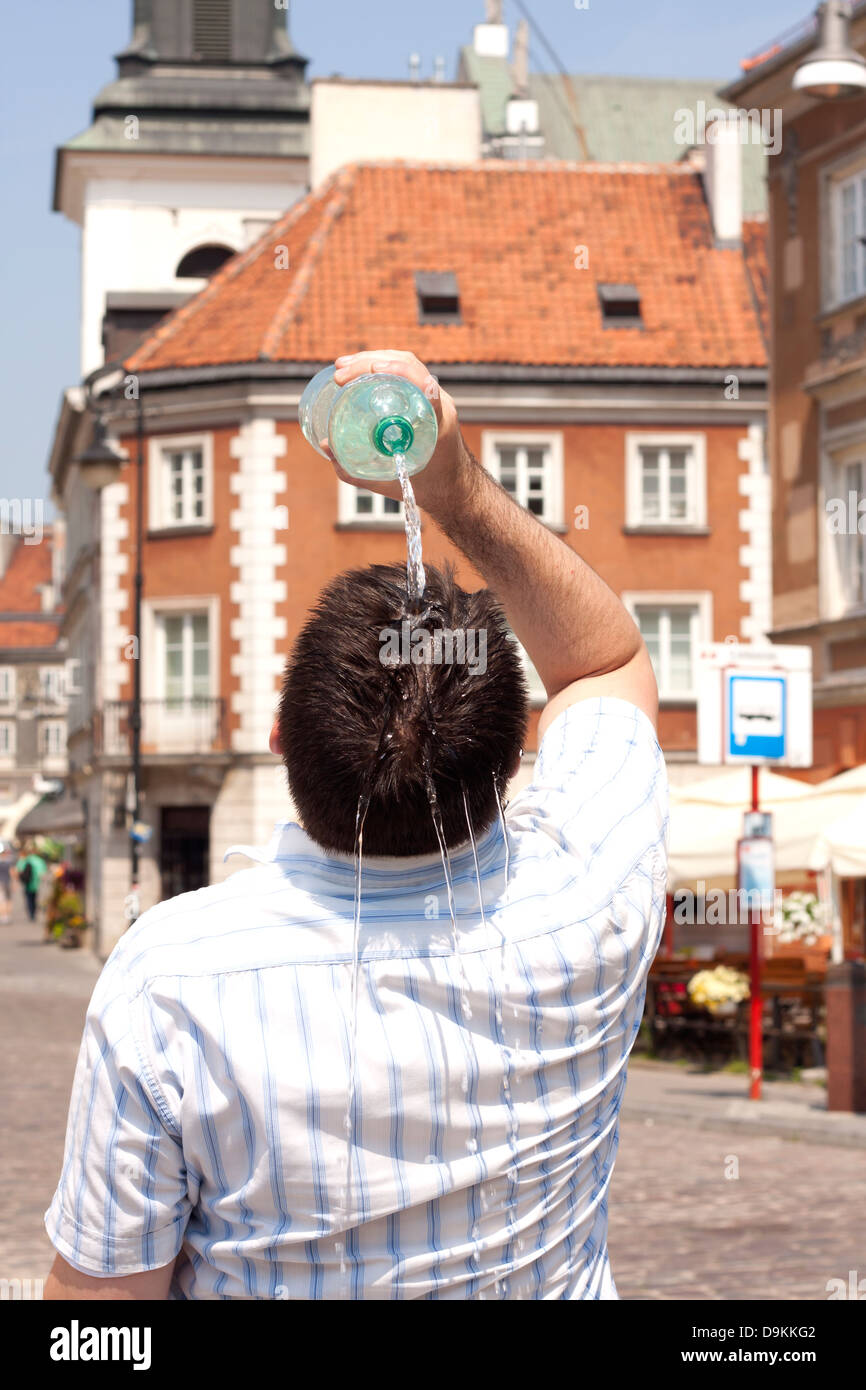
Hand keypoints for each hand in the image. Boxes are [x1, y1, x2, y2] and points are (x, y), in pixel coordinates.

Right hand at [324, 349, 466, 510]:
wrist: (454, 488)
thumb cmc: (426, 487)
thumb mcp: (389, 483)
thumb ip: (355, 470)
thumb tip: (326, 445)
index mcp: (439, 422)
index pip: (425, 385)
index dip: (401, 372)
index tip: (374, 369)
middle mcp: (440, 403)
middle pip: (409, 366)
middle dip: (371, 362)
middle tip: (340, 374)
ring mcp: (435, 398)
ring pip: (407, 364)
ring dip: (374, 359)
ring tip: (342, 366)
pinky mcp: (428, 398)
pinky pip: (406, 374)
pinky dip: (382, 367)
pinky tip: (361, 369)